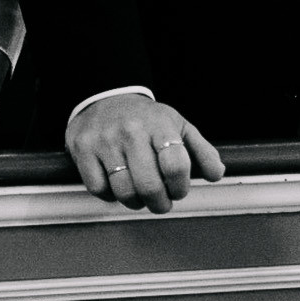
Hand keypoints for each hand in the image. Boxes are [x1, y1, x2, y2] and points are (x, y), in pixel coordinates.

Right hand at [66, 93, 224, 213]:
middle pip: (149, 185)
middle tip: (161, 203)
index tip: (178, 190)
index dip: (181, 187)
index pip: (176, 165)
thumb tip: (216, 174)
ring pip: (124, 191)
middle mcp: (132, 130)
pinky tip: (117, 184)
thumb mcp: (178, 126)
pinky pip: (98, 189)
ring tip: (140, 195)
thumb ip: (201, 151)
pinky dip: (109, 195)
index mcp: (160, 124)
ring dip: (135, 202)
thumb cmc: (146, 119)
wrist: (106, 97)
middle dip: (159, 203)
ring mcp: (105, 140)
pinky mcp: (83, 149)